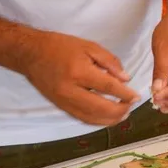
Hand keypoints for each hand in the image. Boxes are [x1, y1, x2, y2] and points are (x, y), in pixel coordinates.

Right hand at [23, 32, 137, 125]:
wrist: (30, 54)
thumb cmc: (61, 46)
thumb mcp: (89, 46)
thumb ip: (110, 62)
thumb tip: (125, 79)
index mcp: (79, 72)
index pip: (108, 87)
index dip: (125, 94)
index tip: (137, 96)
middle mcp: (70, 90)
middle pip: (100, 107)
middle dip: (119, 110)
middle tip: (131, 106)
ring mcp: (63, 101)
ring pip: (90, 117)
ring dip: (109, 120)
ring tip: (123, 115)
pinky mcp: (59, 106)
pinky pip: (80, 118)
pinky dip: (96, 121)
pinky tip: (106, 118)